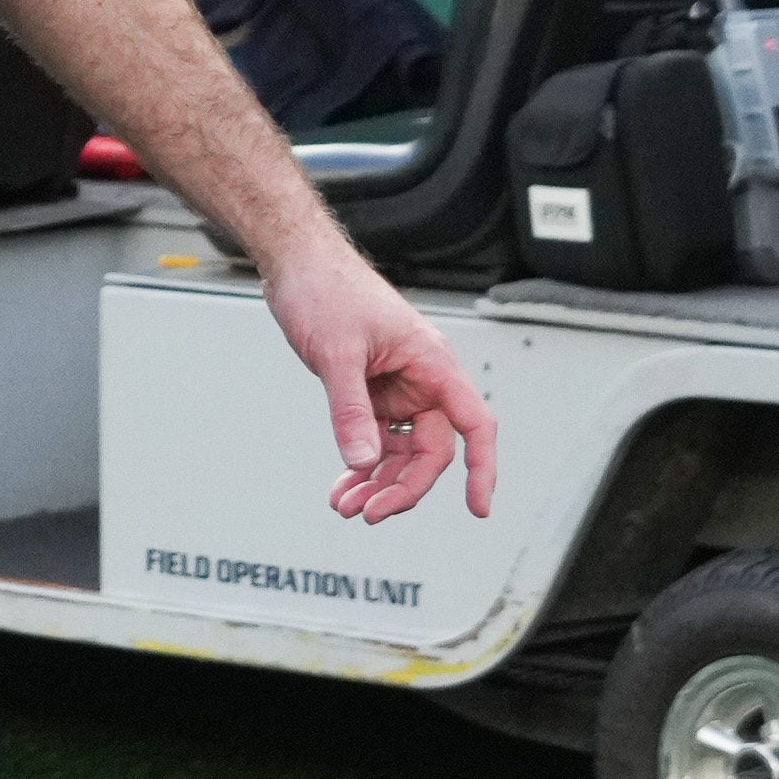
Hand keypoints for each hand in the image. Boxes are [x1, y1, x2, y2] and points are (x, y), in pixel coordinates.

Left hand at [267, 243, 498, 525]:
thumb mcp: (336, 354)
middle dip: (402, 486)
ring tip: (345, 507)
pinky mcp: (371, 390)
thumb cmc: (325, 291)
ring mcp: (397, 387)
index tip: (478, 508)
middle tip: (368, 514)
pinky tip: (343, 487)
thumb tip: (363, 461)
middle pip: (431, 450)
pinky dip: (360, 464)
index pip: (474, 424)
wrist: (296, 264)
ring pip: (401, 450)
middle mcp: (422, 378)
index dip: (481, 468)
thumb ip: (350, 409)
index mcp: (433, 363)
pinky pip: (375, 437)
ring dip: (377, 482)